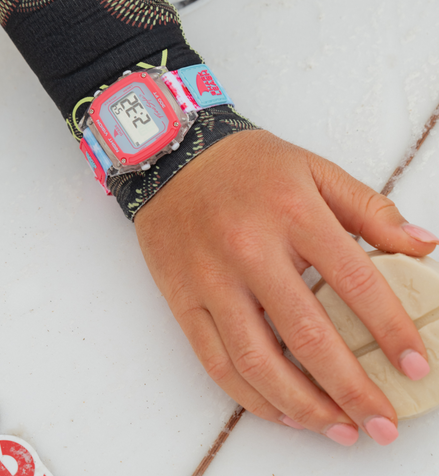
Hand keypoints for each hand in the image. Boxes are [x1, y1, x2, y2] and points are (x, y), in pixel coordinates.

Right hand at [135, 130, 437, 445]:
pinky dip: (250, 396)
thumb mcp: (313, 170)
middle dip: (352, 390)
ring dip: (302, 406)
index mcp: (293, 214)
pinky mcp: (183, 299)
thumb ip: (369, 208)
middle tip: (381, 423)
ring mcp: (212, 279)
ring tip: (336, 428)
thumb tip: (423, 244)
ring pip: (257, 361)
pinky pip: (215, 361)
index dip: (390, 330)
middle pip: (307, 336)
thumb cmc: (246, 164)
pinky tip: (280, 411)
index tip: (414, 366)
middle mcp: (250, 250)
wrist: (174, 158)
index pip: (354, 282)